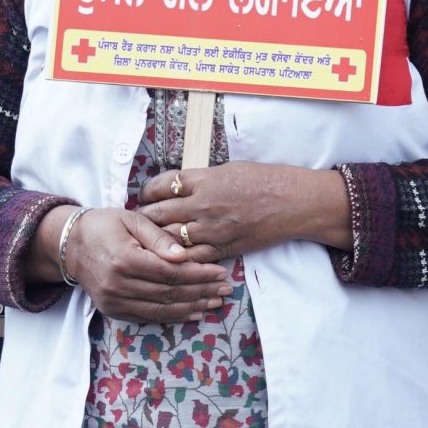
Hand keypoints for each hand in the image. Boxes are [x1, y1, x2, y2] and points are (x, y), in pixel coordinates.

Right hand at [46, 206, 228, 324]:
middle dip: (202, 291)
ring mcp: (114, 302)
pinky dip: (173, 316)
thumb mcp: (132, 220)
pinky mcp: (113, 311)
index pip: (170, 272)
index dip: (199, 274)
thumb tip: (183, 256)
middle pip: (169, 293)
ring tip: (215, 302)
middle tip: (225, 289)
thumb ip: (158, 238)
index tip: (220, 272)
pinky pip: (149, 317)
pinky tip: (193, 313)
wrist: (71, 245)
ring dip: (192, 307)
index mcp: (124, 259)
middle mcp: (117, 285)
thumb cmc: (105, 225)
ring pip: (162, 309)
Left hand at [135, 162, 350, 261]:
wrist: (291, 202)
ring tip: (147, 240)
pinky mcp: (221, 248)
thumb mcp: (227, 170)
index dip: (147, 191)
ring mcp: (211, 230)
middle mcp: (202, 205)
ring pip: (169, 238)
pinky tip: (168, 257)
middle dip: (144, 217)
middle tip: (137, 220)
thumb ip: (201, 180)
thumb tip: (177, 186)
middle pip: (158, 213)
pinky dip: (176, 257)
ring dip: (155, 239)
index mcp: (203, 180)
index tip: (145, 195)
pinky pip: (190, 257)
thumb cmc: (263, 181)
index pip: (161, 185)